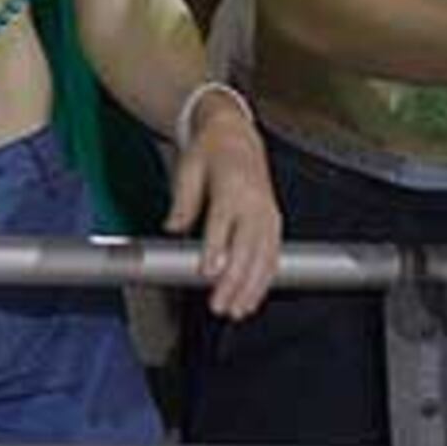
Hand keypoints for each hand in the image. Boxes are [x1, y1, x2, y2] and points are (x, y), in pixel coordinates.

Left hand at [165, 93, 282, 320]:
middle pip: (247, 249)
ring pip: (264, 259)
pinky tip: (252, 298)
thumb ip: (182, 201)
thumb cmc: (210, 151)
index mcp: (234, 187)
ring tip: (236, 310)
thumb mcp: (188, 167)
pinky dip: (264, 280)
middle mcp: (256, 204)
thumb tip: (172, 228)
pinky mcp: (274, 225)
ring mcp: (269, 216)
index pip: (224, 225)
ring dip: (251, 288)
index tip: (207, 273)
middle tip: (219, 305)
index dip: (216, 250)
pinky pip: (273, 257)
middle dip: (234, 281)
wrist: (237, 136)